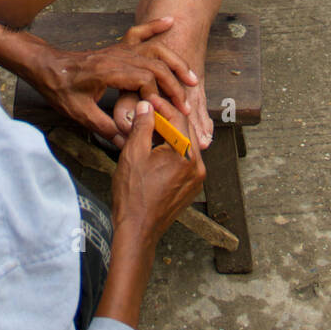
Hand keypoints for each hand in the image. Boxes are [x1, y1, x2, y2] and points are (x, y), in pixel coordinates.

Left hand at [31, 17, 197, 145]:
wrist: (45, 66)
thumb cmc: (59, 88)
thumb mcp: (78, 113)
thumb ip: (104, 127)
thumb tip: (127, 141)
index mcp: (107, 71)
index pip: (143, 80)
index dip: (156, 97)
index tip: (163, 113)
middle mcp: (116, 56)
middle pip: (154, 65)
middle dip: (173, 84)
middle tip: (186, 104)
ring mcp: (117, 49)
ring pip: (152, 50)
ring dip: (173, 62)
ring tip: (191, 76)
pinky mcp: (117, 47)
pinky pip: (139, 33)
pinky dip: (155, 26)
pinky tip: (170, 22)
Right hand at [111, 100, 205, 244]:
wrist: (137, 230)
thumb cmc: (133, 195)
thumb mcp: (134, 153)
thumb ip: (143, 125)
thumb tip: (147, 106)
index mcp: (186, 156)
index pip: (179, 119)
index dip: (163, 105)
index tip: (149, 99)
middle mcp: (197, 167)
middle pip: (186, 131)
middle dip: (168, 117)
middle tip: (150, 108)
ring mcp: (196, 179)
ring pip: (186, 146)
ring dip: (170, 133)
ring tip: (151, 126)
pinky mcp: (190, 188)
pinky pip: (185, 161)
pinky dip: (173, 150)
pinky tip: (156, 147)